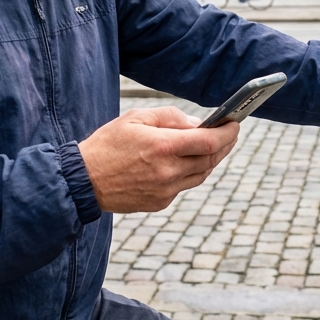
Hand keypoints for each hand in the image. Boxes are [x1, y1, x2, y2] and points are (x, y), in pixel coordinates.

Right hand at [79, 107, 239, 212]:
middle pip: (210, 159)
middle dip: (224, 145)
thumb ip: (170, 117)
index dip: (227, 133)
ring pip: (201, 175)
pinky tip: (190, 161)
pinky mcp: (160, 202)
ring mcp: (165, 191)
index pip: (209, 141)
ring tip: (215, 146)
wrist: (83, 181)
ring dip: (211, 160)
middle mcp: (168, 172)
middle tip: (230, 133)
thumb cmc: (108, 144)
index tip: (235, 124)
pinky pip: (184, 185)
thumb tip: (196, 124)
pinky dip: (192, 172)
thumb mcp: (136, 118)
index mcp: (163, 147)